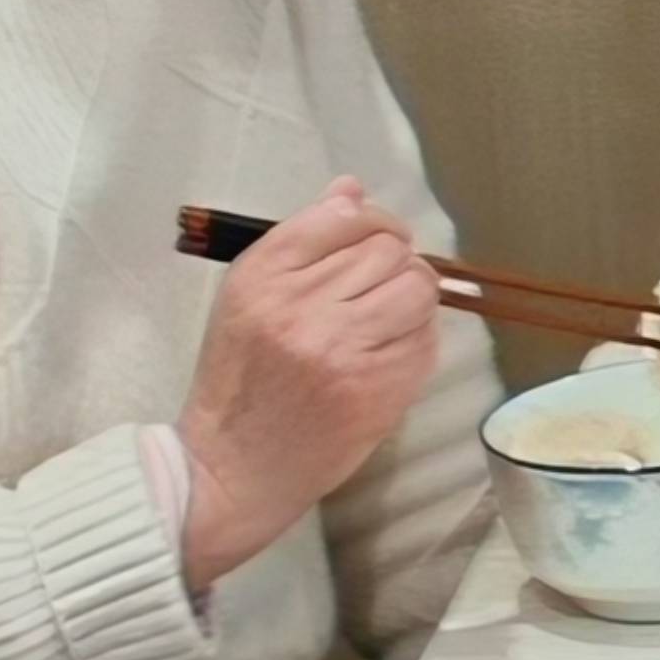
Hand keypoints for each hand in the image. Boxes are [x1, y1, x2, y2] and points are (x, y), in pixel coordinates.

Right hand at [177, 183, 444, 588]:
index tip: (375, 238)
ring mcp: (343, 351)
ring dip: (412, 298)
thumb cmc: (239, 379)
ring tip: (386, 319)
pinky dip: (417, 340)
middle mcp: (302, 307)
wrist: (232, 470)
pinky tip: (387, 354)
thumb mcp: (247, 298)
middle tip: (378, 288)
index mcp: (263, 276)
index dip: (373, 221)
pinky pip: (426, 340)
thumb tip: (351, 190)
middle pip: (388, 249)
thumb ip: (301, 241)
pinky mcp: (376, 391)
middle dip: (394, 260)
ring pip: (418, 287)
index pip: (344, 217)